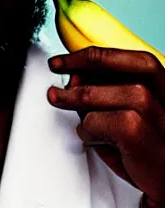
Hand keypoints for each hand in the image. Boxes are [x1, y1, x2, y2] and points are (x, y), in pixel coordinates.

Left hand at [48, 47, 164, 205]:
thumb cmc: (149, 154)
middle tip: (55, 84)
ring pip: (104, 92)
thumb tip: (75, 78)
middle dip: (78, 68)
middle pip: (116, 68)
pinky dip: (88, 129)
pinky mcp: (137, 132)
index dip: (90, 55)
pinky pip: (98, 120)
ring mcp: (154, 112)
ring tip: (73, 114)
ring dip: (80, 100)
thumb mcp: (131, 117)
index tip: (63, 61)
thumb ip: (109, 96)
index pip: (127, 57)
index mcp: (164, 86)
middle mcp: (164, 95)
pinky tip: (92, 139)